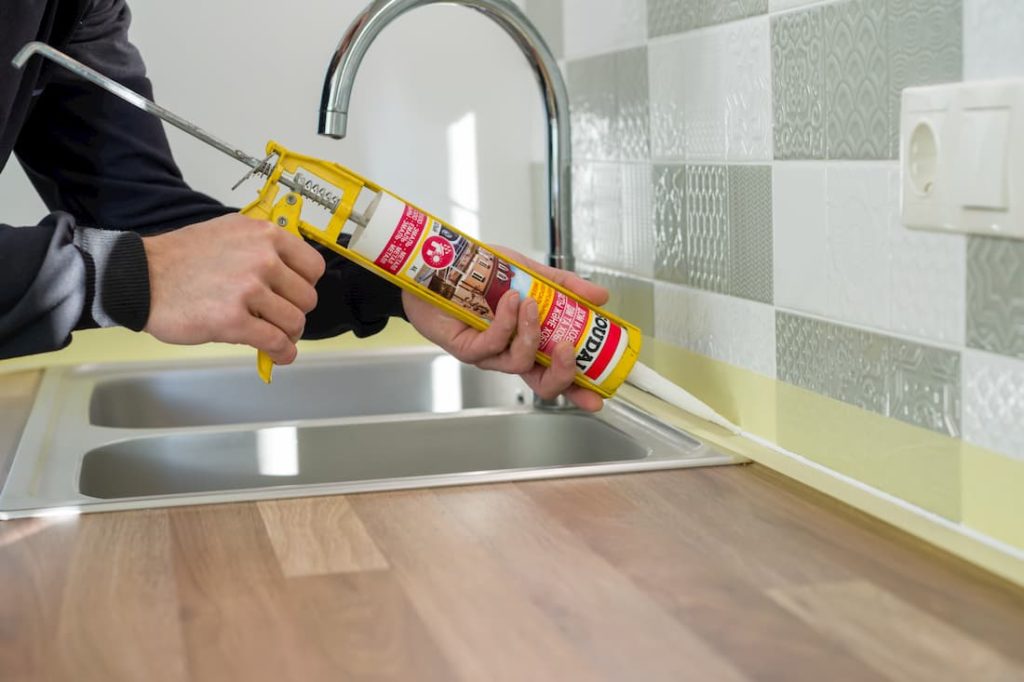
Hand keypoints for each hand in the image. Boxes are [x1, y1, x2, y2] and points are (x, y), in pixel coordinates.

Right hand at [142, 214, 325, 364]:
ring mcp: (248, 289)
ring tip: (274, 335)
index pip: (313, 266)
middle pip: (307, 297)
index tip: (294, 294)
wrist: (140, 277)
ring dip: (287, 334)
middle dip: (295, 311)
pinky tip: (277, 354)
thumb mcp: (229, 233)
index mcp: (264, 234)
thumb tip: (290, 274)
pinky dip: (282, 353)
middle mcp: (262, 258)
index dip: (306, 285)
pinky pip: (275, 342)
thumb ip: (262, 248)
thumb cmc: (181, 258)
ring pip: (295, 322)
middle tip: (278, 318)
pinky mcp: (233, 320)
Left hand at [402, 247, 609, 411]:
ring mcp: (488, 354)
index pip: (558, 373)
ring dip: (531, 333)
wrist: (439, 264)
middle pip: (542, 384)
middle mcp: (510, 353)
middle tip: (569, 347)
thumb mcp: (529, 273)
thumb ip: (563, 285)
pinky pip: (492, 344)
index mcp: (529, 341)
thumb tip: (601, 296)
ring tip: (530, 304)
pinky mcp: (466, 347)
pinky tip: (509, 300)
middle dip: (562, 371)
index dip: (578, 390)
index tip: (598, 397)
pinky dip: (506, 322)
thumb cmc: (479, 273)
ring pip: (519, 361)